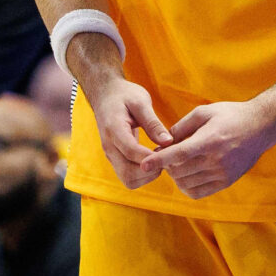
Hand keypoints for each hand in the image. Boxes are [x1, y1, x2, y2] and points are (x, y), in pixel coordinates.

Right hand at [81, 70, 172, 189]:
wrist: (105, 96)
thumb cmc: (125, 95)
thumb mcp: (141, 101)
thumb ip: (153, 123)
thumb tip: (169, 142)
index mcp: (114, 129)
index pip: (130, 151)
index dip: (151, 157)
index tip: (169, 152)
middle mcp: (109, 147)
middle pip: (128, 173)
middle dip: (151, 170)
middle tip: (166, 157)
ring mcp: (110, 156)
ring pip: (129, 180)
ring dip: (148, 175)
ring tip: (161, 159)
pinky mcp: (115, 160)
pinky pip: (129, 177)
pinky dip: (144, 175)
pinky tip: (154, 160)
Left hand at [154, 99, 275, 198]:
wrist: (261, 127)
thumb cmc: (230, 115)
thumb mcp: (204, 112)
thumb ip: (181, 127)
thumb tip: (163, 142)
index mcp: (209, 140)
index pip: (178, 154)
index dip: (159, 160)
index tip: (144, 165)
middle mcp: (216, 160)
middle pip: (179, 170)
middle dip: (166, 164)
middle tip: (165, 155)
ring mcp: (222, 173)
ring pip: (186, 183)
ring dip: (175, 175)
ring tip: (178, 163)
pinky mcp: (226, 182)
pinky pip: (198, 192)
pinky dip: (186, 187)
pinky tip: (186, 176)